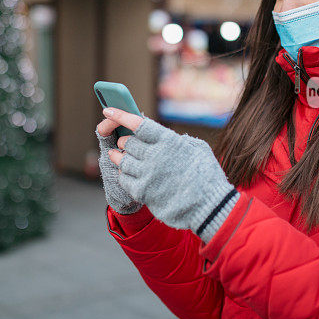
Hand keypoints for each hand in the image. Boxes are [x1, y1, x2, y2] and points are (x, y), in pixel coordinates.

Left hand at [103, 108, 238, 241]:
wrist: (209, 207)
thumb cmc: (208, 176)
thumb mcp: (200, 149)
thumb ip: (182, 141)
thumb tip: (174, 138)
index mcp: (169, 142)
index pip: (139, 124)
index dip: (121, 116)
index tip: (108, 110)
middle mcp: (155, 156)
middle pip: (128, 142)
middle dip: (125, 141)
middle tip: (127, 144)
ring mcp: (147, 174)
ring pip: (122, 160)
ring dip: (119, 157)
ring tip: (119, 156)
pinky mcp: (142, 192)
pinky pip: (124, 179)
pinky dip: (124, 175)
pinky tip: (128, 175)